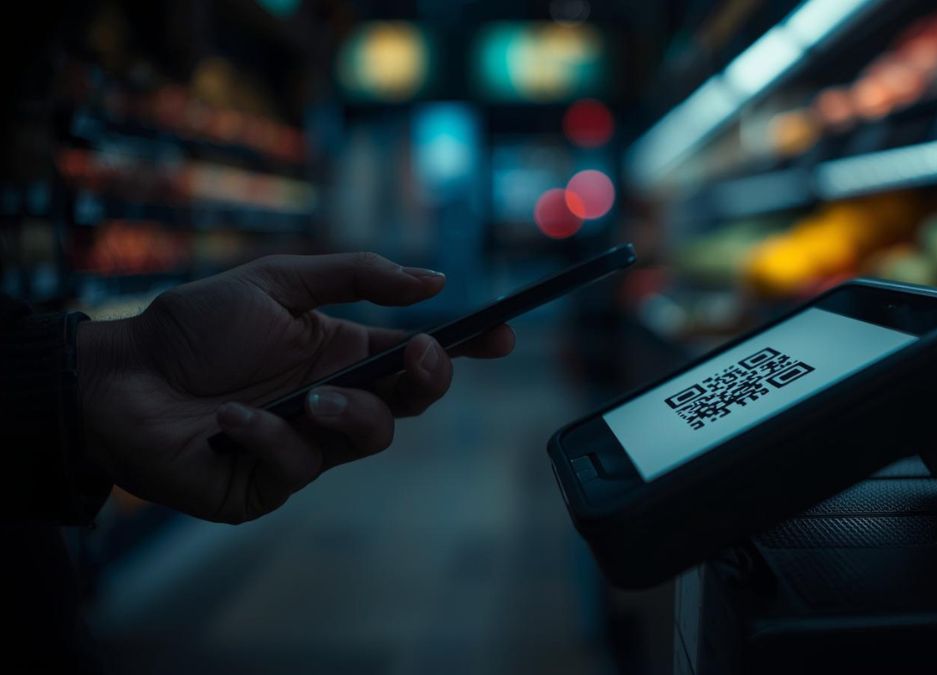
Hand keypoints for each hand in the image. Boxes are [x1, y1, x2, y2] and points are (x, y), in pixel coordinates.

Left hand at [77, 253, 514, 522]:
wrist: (117, 377)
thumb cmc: (194, 327)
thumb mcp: (277, 281)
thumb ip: (355, 276)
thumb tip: (433, 280)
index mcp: (343, 352)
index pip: (419, 354)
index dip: (466, 347)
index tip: (502, 335)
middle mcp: (335, 398)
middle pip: (411, 400)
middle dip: (427, 378)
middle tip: (419, 353)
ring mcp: (307, 444)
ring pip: (369, 438)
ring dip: (351, 413)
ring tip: (311, 398)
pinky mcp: (269, 482)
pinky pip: (296, 466)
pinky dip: (267, 437)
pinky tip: (229, 417)